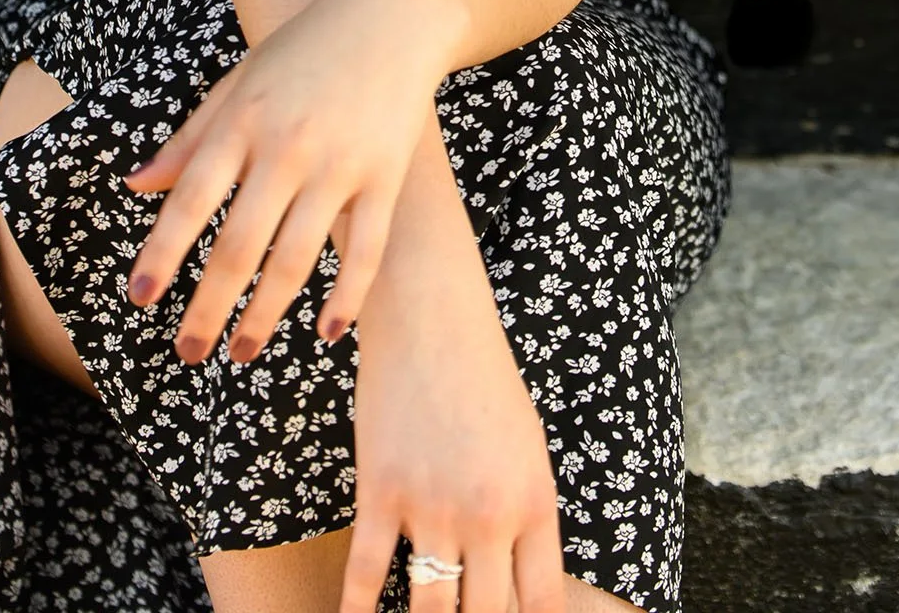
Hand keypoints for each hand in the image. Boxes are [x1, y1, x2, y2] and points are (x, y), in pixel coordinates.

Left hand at [122, 0, 451, 362]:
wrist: (390, 16)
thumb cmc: (304, 51)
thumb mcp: (238, 82)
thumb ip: (190, 138)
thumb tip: (134, 187)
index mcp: (243, 120)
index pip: (192, 198)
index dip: (163, 251)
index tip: (140, 297)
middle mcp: (288, 146)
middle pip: (239, 243)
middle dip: (208, 306)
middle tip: (188, 353)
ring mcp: (340, 164)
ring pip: (296, 257)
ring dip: (265, 314)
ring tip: (240, 351)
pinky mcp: (386, 177)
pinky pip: (365, 250)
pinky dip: (347, 296)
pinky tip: (327, 331)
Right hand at [338, 216, 566, 612]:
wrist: (431, 316)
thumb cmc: (485, 380)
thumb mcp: (528, 450)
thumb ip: (527, 519)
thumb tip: (521, 586)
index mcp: (533, 503)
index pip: (542, 605)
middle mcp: (487, 515)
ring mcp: (431, 505)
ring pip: (429, 611)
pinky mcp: (380, 490)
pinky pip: (366, 574)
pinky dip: (356, 612)